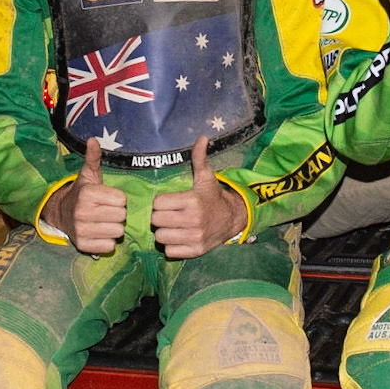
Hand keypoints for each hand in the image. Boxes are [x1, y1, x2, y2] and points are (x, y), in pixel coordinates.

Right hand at [41, 137, 126, 254]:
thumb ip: (93, 157)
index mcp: (87, 194)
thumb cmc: (82, 193)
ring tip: (104, 221)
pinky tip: (100, 233)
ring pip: (117, 232)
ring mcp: (81, 230)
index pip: (122, 200)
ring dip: (114, 228)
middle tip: (107, 210)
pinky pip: (109, 246)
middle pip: (122, 217)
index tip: (109, 198)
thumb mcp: (88, 174)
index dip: (119, 199)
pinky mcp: (82, 245)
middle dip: (118, 214)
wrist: (61, 213)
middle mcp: (82, 212)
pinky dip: (108, 241)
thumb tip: (93, 139)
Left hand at [151, 137, 246, 258]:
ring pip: (161, 237)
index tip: (169, 202)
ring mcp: (194, 237)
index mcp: (192, 200)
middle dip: (160, 217)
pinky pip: (169, 251)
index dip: (161, 202)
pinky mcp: (195, 250)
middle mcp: (193, 220)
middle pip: (156, 221)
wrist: (233, 218)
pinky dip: (171, 246)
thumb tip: (202, 137)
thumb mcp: (206, 177)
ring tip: (173, 226)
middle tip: (169, 214)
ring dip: (164, 232)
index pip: (158, 203)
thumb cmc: (213, 197)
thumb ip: (199, 158)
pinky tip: (179, 237)